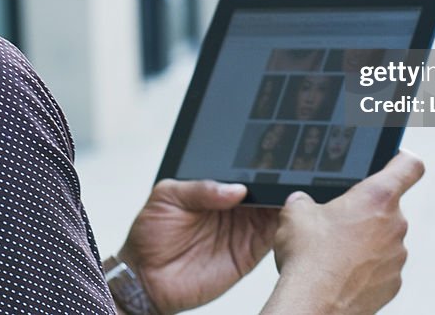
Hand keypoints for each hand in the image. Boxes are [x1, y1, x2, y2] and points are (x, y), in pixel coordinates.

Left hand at [118, 179, 277, 313]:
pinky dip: (284, 226)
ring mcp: (243, 229)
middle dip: (278, 180)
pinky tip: (286, 214)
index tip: (273, 157)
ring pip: (275, 210)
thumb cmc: (150, 235)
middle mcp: (234, 207)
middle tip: (287, 172)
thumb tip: (235, 188)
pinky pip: (273, 237)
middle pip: (265, 189)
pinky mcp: (249, 253)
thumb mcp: (168, 197)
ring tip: (289, 190)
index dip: (259, 165)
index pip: (244, 173)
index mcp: (216, 189)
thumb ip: (201, 188)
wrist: (145, 278)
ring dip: (284, 200)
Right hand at [262, 150, 425, 314]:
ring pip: (383, 239)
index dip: (403, 159)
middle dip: (365, 212)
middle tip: (337, 223)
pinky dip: (366, 268)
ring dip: (365, 242)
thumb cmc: (308, 258)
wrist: (314, 305)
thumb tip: (304, 202)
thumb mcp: (295, 213)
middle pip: (388, 207)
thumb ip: (306, 199)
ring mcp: (397, 256)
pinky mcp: (393, 283)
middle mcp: (395, 225)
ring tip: (334, 253)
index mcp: (377, 197)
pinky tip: (341, 273)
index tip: (394, 160)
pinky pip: (382, 267)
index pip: (409, 166)